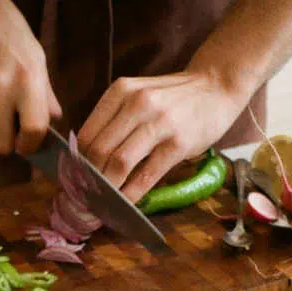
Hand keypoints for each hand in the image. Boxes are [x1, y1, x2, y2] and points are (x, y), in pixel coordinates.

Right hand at [0, 0, 60, 155]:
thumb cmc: (9, 32)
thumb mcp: (36, 58)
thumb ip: (46, 95)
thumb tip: (53, 121)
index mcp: (27, 81)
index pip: (33, 131)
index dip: (31, 145)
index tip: (29, 143)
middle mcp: (0, 90)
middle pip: (1, 146)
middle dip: (7, 143)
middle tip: (11, 130)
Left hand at [77, 70, 245, 201]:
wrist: (216, 86)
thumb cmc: (173, 98)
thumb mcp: (139, 95)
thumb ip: (115, 120)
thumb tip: (87, 159)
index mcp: (120, 92)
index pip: (86, 135)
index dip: (76, 164)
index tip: (75, 182)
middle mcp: (137, 104)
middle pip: (99, 151)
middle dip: (88, 180)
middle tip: (86, 198)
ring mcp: (159, 123)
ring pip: (119, 163)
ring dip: (107, 189)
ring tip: (102, 203)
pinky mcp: (178, 143)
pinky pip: (146, 175)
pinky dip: (132, 194)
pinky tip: (125, 204)